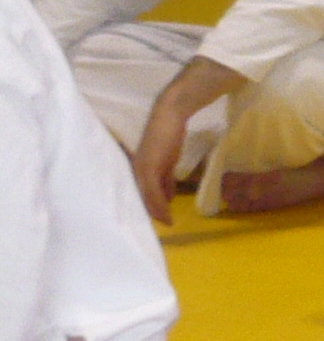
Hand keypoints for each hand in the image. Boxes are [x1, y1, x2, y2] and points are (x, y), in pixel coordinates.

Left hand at [130, 96, 191, 223]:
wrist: (170, 116)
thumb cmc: (168, 135)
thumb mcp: (168, 161)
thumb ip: (166, 179)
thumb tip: (168, 197)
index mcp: (137, 170)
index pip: (141, 193)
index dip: (149, 208)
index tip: (157, 220)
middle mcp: (136, 170)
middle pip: (142, 197)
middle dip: (152, 213)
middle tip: (162, 225)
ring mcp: (142, 168)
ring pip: (147, 196)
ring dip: (157, 210)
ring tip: (166, 222)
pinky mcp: (149, 166)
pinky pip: (154, 190)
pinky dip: (161, 202)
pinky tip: (167, 211)